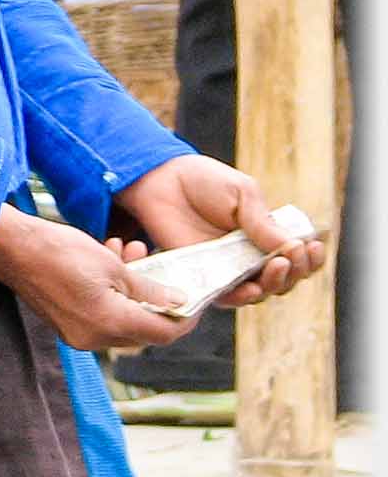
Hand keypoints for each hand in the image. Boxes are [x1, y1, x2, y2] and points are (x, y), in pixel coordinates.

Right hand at [0, 205, 193, 351]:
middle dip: (157, 302)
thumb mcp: (111, 264)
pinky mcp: (66, 325)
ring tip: (132, 254)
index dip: (185, 318)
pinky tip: (109, 264)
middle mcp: (95, 338)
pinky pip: (101, 318)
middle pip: (143, 331)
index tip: (195, 301)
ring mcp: (78, 334)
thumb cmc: (58, 250)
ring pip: (122, 322)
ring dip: (134, 294)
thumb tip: (178, 302)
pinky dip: (112, 297)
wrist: (9, 247)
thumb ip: (148, 288)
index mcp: (110, 323)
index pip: (163, 333)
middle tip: (162, 271)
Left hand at [115, 154, 324, 306]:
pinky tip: (252, 288)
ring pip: (261, 291)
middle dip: (295, 272)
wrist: (162, 180)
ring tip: (276, 267)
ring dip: (274, 284)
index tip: (314, 246)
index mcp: (267, 236)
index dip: (312, 258)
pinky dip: (242, 296)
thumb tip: (294, 248)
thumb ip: (263, 222)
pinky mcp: (204, 277)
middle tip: (291, 257)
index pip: (299, 257)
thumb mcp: (242, 194)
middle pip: (285, 279)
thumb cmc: (204, 183)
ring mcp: (229, 269)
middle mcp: (252, 257)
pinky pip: (227, 297)